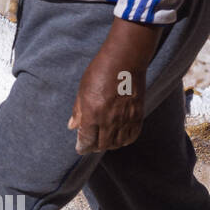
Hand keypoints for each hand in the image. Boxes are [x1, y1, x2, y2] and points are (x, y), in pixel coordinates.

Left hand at [67, 18, 160, 153]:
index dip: (82, 147)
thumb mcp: (82, 90)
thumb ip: (78, 111)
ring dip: (109, 145)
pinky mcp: (138, 115)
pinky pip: (132, 136)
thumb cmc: (99, 72)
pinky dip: (124, 140)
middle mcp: (110, 120)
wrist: (125, 60)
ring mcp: (125, 119)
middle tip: (90, 145)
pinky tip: (119, 138)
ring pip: (117, 143)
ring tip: (103, 141)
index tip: (80, 148)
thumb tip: (72, 126)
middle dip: (94, 147)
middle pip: (102, 145)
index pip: (87, 140)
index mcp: (93, 114)